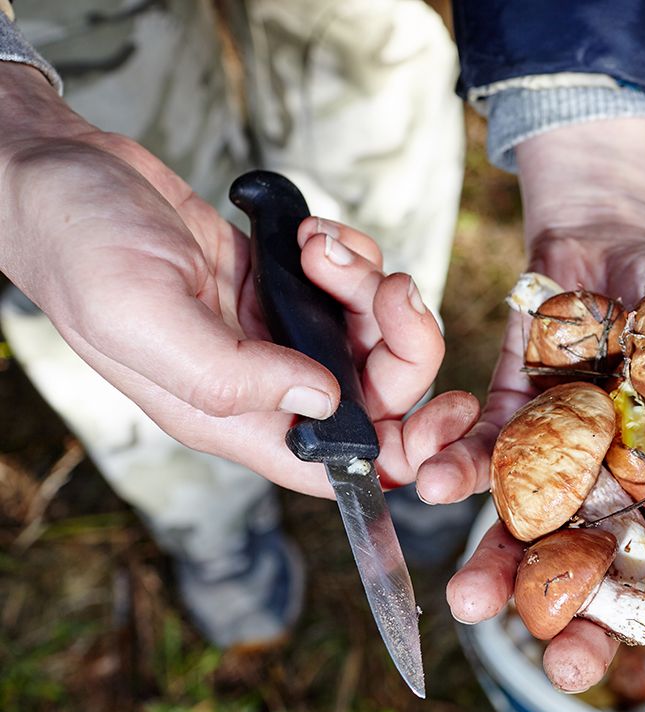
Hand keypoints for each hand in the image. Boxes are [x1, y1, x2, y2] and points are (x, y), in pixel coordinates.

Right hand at [0, 63, 476, 496]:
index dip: (403, 455)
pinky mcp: (285, 284)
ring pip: (375, 330)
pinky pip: (355, 281)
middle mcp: (266, 383)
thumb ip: (232, 374)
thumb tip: (325, 401)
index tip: (445, 417)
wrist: (64, 176)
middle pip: (380, 391)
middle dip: (401, 338)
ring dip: (368, 283)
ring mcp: (280, 331)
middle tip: (383, 288)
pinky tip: (307, 233)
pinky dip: (351, 254)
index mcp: (235, 418)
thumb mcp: (143, 317)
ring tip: (317, 246)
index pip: (339, 466)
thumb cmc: (82, 250)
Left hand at [429, 118, 644, 690]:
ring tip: (473, 603)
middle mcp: (620, 492)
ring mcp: (560, 465)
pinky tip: (434, 485)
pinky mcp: (509, 425)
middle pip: (603, 570)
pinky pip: (480, 459)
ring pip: (530, 534)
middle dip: (585, 620)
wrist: (617, 238)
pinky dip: (457, 470)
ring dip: (499, 570)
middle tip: (566, 663)